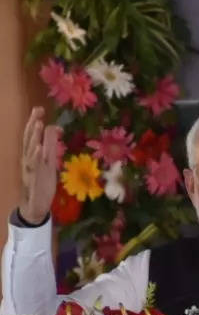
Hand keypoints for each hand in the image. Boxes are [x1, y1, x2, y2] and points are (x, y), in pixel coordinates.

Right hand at [20, 107, 60, 223]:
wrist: (35, 206)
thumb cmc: (42, 182)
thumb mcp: (49, 162)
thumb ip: (51, 146)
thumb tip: (55, 128)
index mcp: (32, 155)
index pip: (32, 135)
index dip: (34, 122)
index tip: (39, 108)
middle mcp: (28, 160)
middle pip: (29, 139)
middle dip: (32, 124)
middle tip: (37, 110)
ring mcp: (30, 169)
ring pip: (30, 150)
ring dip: (34, 137)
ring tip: (38, 124)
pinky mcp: (34, 179)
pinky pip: (34, 166)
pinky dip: (35, 156)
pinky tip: (38, 147)